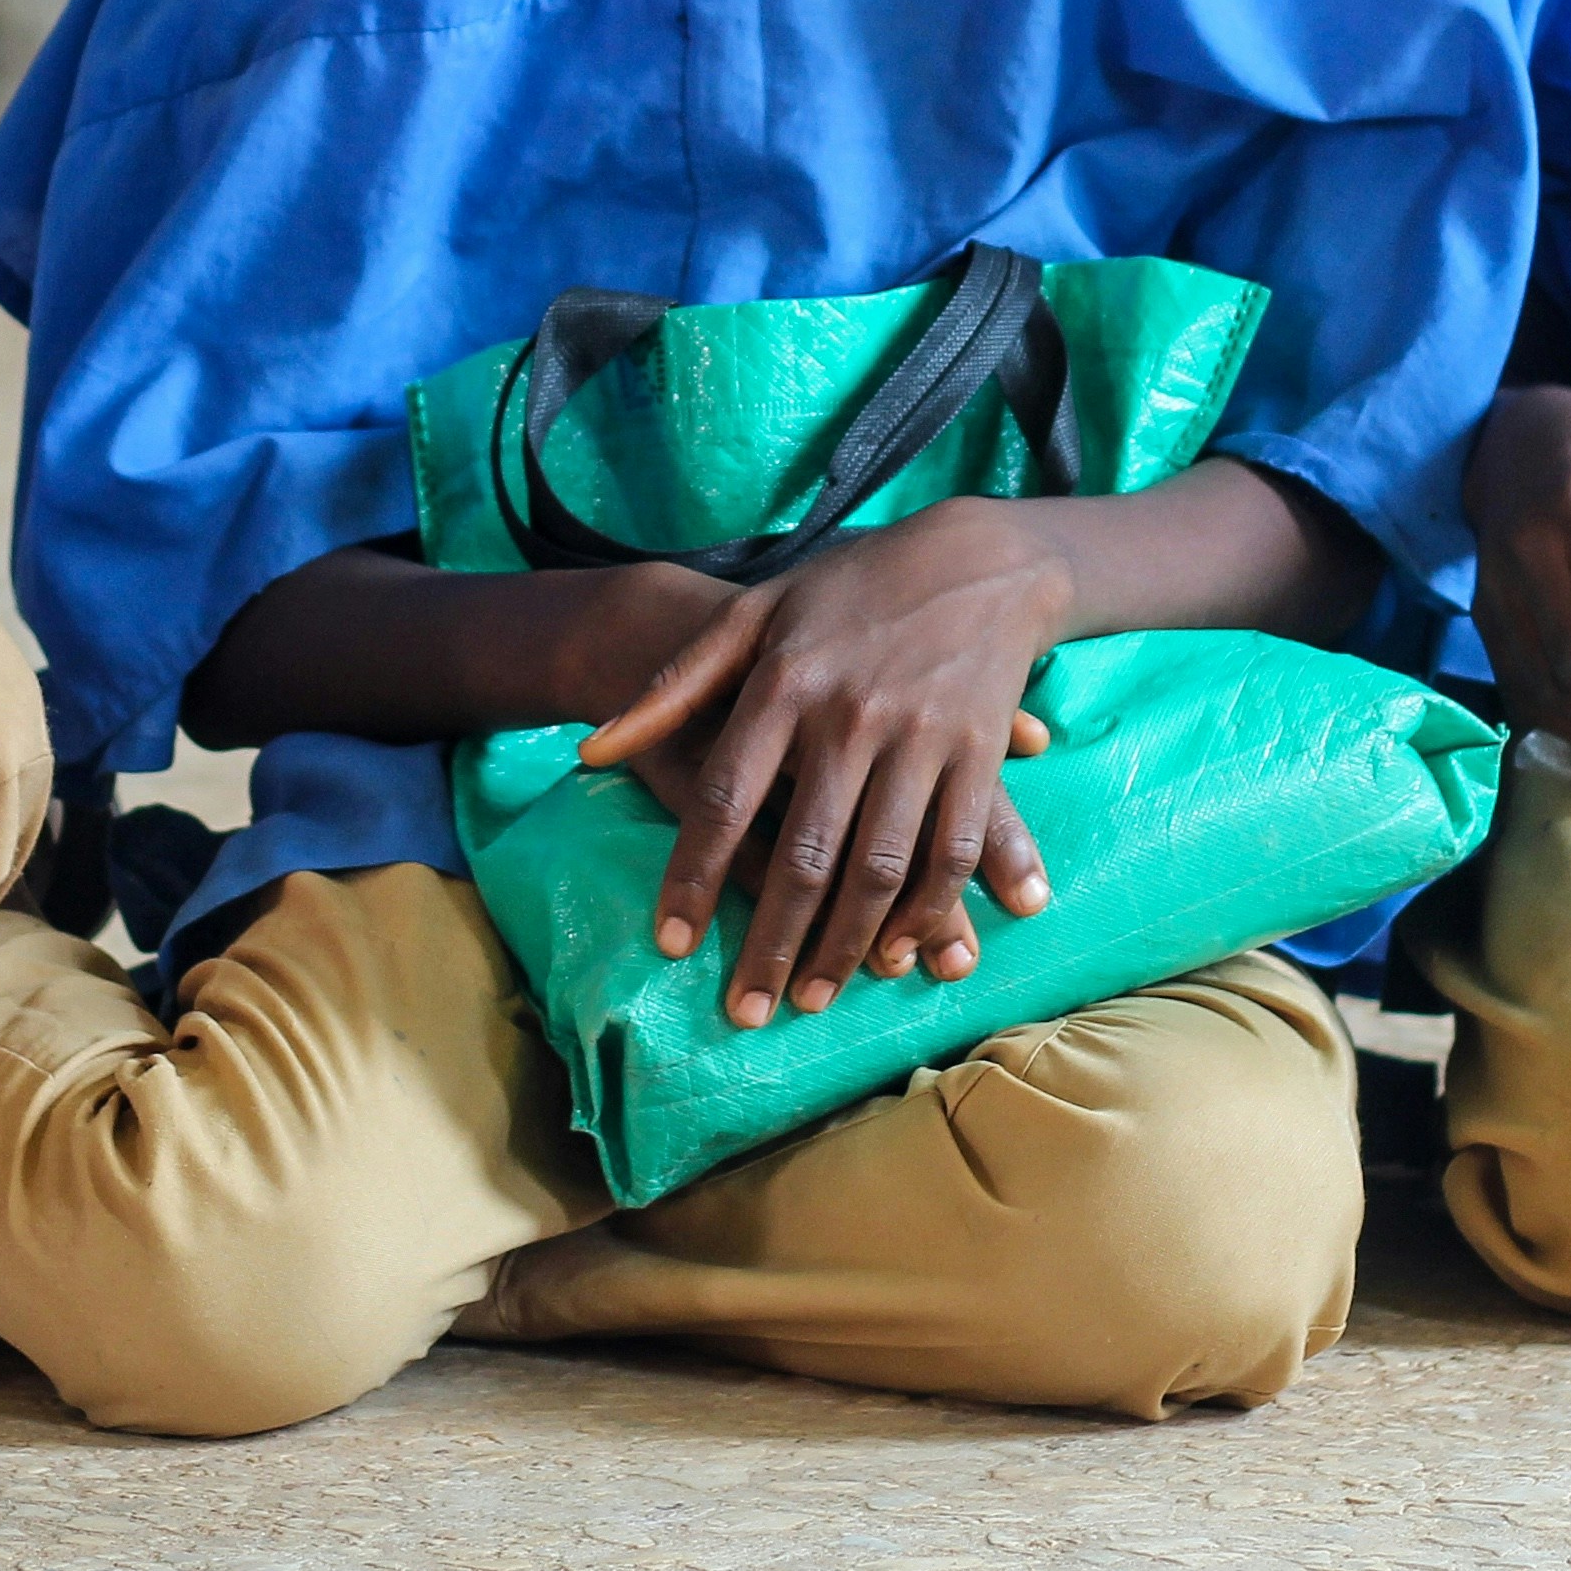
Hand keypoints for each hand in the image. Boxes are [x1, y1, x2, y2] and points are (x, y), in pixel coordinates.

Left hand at [579, 497, 1068, 1028]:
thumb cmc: (847, 589)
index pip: (725, 796)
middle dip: (771, 943)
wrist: (978, 558)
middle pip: (804, 853)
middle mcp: (850, 716)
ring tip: (812, 997)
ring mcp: (920, 738)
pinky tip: (897, 954)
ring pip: (879, 868)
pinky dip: (925, 911)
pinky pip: (950, 851)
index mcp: (784, 682)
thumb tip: (590, 748)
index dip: (694, 875)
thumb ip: (674, 686)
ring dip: (846, 945)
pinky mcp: (980, 755)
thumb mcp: (753, 615)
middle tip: (746, 1012)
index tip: (669, 942)